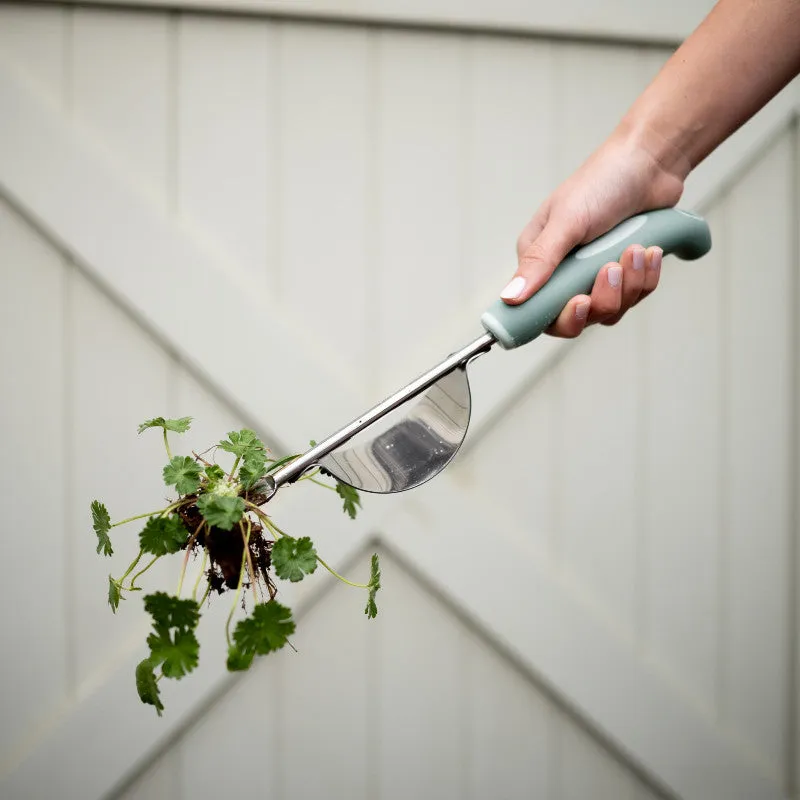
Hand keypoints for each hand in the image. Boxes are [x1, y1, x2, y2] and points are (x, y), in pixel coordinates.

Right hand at [501, 130, 684, 337]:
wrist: (651, 161)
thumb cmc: (602, 181)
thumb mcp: (566, 222)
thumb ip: (539, 262)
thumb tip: (509, 298)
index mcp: (539, 261)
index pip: (538, 310)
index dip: (560, 317)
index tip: (580, 302)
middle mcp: (564, 273)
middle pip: (579, 318)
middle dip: (602, 299)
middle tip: (611, 268)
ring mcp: (595, 275)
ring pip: (610, 310)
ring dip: (629, 284)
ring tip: (636, 249)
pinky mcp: (625, 275)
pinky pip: (635, 296)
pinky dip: (646, 278)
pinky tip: (650, 251)